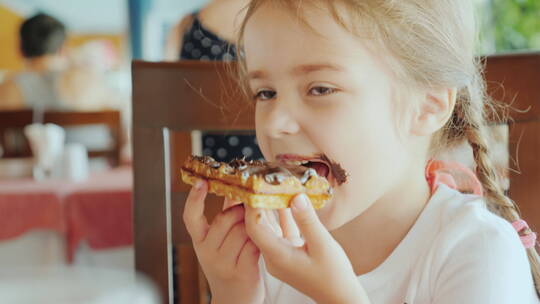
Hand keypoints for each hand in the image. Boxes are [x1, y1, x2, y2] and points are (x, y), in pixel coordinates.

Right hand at [183, 180, 263, 303]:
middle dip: (240, 211)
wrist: (234, 302)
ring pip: (242, 230)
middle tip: (251, 210)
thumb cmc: (230, 265)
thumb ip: (226, 216)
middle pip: (224, 219)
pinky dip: (260, 240)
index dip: (194, 198)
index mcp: (200, 241)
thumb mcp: (220, 242)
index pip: (190, 217)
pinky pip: (253, 245)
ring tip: (258, 228)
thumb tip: (232, 189)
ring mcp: (223, 263)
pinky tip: (263, 241)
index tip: (201, 180)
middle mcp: (207, 252)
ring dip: (253, 226)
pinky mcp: (241, 272)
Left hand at [245, 194, 370, 303]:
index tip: (254, 185)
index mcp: (277, 256)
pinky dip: (284, 216)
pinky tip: (288, 199)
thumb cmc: (334, 275)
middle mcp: (273, 256)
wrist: (340, 297)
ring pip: (270, 227)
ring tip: (273, 184)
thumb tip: (296, 196)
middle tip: (261, 180)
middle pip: (259, 225)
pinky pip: (281, 231)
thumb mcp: (323, 245)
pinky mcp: (289, 253)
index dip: (252, 206)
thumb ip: (308, 220)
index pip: (254, 227)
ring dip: (272, 207)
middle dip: (260, 202)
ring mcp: (280, 255)